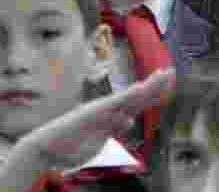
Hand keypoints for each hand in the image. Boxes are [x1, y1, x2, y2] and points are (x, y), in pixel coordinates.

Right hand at [17, 69, 172, 170]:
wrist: (47, 147)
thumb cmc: (71, 145)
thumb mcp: (100, 139)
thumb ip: (114, 129)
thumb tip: (128, 121)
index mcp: (112, 116)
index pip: (138, 102)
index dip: (153, 92)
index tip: (167, 81)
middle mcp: (109, 109)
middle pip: (138, 95)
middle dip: (155, 84)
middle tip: (171, 71)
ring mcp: (102, 110)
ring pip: (130, 95)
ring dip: (147, 86)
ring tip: (162, 75)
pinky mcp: (94, 113)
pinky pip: (114, 103)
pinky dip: (128, 95)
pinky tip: (140, 88)